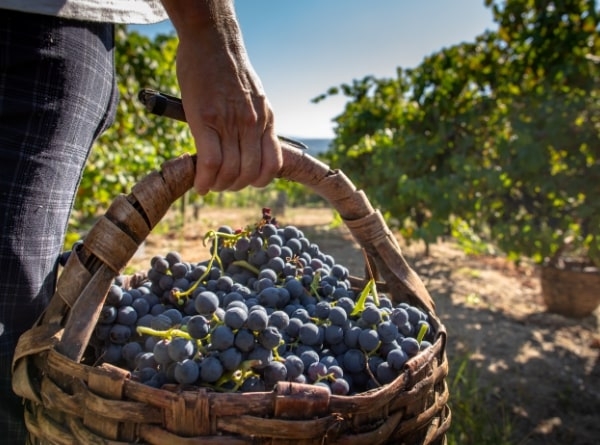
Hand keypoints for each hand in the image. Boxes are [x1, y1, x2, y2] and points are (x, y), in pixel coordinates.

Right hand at [161, 0, 282, 194]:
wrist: (213, 41)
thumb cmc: (228, 69)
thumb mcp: (252, 98)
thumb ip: (253, 122)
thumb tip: (245, 147)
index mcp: (266, 121)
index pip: (271, 166)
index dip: (257, 182)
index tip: (242, 181)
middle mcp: (253, 125)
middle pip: (248, 174)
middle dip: (233, 186)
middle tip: (220, 184)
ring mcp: (231, 123)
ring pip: (230, 172)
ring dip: (218, 185)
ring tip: (208, 183)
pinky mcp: (206, 119)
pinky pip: (211, 161)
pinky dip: (204, 179)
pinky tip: (199, 184)